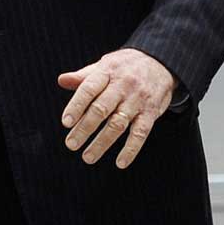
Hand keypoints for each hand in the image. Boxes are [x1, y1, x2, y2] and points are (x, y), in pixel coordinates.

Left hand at [57, 49, 178, 169]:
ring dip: (102, 143)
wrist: (162, 62)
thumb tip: (62, 80)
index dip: (76, 106)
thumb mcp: (105, 65)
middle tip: (71, 144)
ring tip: (88, 157)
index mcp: (108, 72)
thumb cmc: (126, 67)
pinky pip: (141, 133)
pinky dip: (131, 149)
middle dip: (84, 128)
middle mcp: (123, 85)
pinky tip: (121, 162)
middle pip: (101, 109)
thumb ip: (83, 76)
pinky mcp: (151, 112)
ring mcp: (138, 100)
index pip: (89, 89)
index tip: (66, 123)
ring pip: (118, 124)